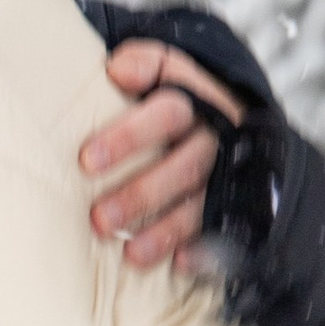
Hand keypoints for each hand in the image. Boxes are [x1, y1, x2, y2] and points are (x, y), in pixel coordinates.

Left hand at [83, 38, 244, 272]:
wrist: (234, 116)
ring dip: (165, 229)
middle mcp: (218, 137)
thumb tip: (116, 70)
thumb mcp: (166, 67)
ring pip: (201, 203)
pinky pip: (227, 230)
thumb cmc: (176, 93)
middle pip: (183, 166)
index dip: (128, 136)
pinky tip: (181, 263)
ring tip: (131, 254)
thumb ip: (144, 62)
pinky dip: (206, 250)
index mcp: (198, 99)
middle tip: (99, 218)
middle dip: (141, 193)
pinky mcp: (239, 204)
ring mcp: (231, 174)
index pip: (168, 112)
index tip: (85, 160)